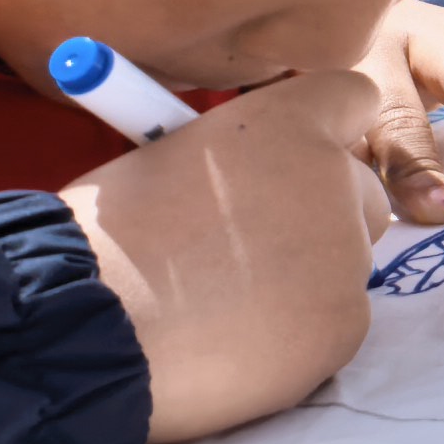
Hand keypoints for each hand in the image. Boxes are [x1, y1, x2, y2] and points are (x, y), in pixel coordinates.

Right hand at [62, 72, 393, 443]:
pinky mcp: (345, 324)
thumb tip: (252, 174)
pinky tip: (230, 343)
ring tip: (219, 303)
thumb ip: (232, 159)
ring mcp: (347, 256)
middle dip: (319, 214)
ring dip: (303, 278)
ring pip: (345, 262)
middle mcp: (335, 180)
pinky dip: (295, 334)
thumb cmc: (102, 236)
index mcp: (289, 121)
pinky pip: (332, 323)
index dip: (318, 133)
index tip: (287, 160)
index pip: (351, 100)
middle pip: (360, 190)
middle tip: (243, 247)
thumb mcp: (164, 156)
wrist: (82, 324)